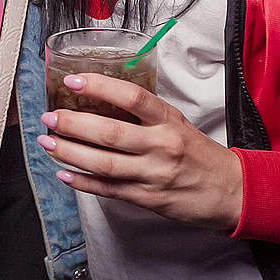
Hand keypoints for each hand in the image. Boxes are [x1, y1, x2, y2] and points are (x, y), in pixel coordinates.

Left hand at [37, 73, 243, 230]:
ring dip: (70, 152)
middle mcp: (161, 146)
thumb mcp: (177, 123)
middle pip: (109, 133)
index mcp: (169, 121)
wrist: (231, 192)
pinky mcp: (148, 199)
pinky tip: (64, 173)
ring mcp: (153, 174)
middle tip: (50, 116)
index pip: (131, 97)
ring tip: (48, 142)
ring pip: (103, 164)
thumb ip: (145, 114)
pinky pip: (109, 190)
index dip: (99, 87)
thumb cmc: (200, 154)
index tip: (73, 81)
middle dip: (73, 124)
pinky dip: (83, 182)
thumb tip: (101, 100)